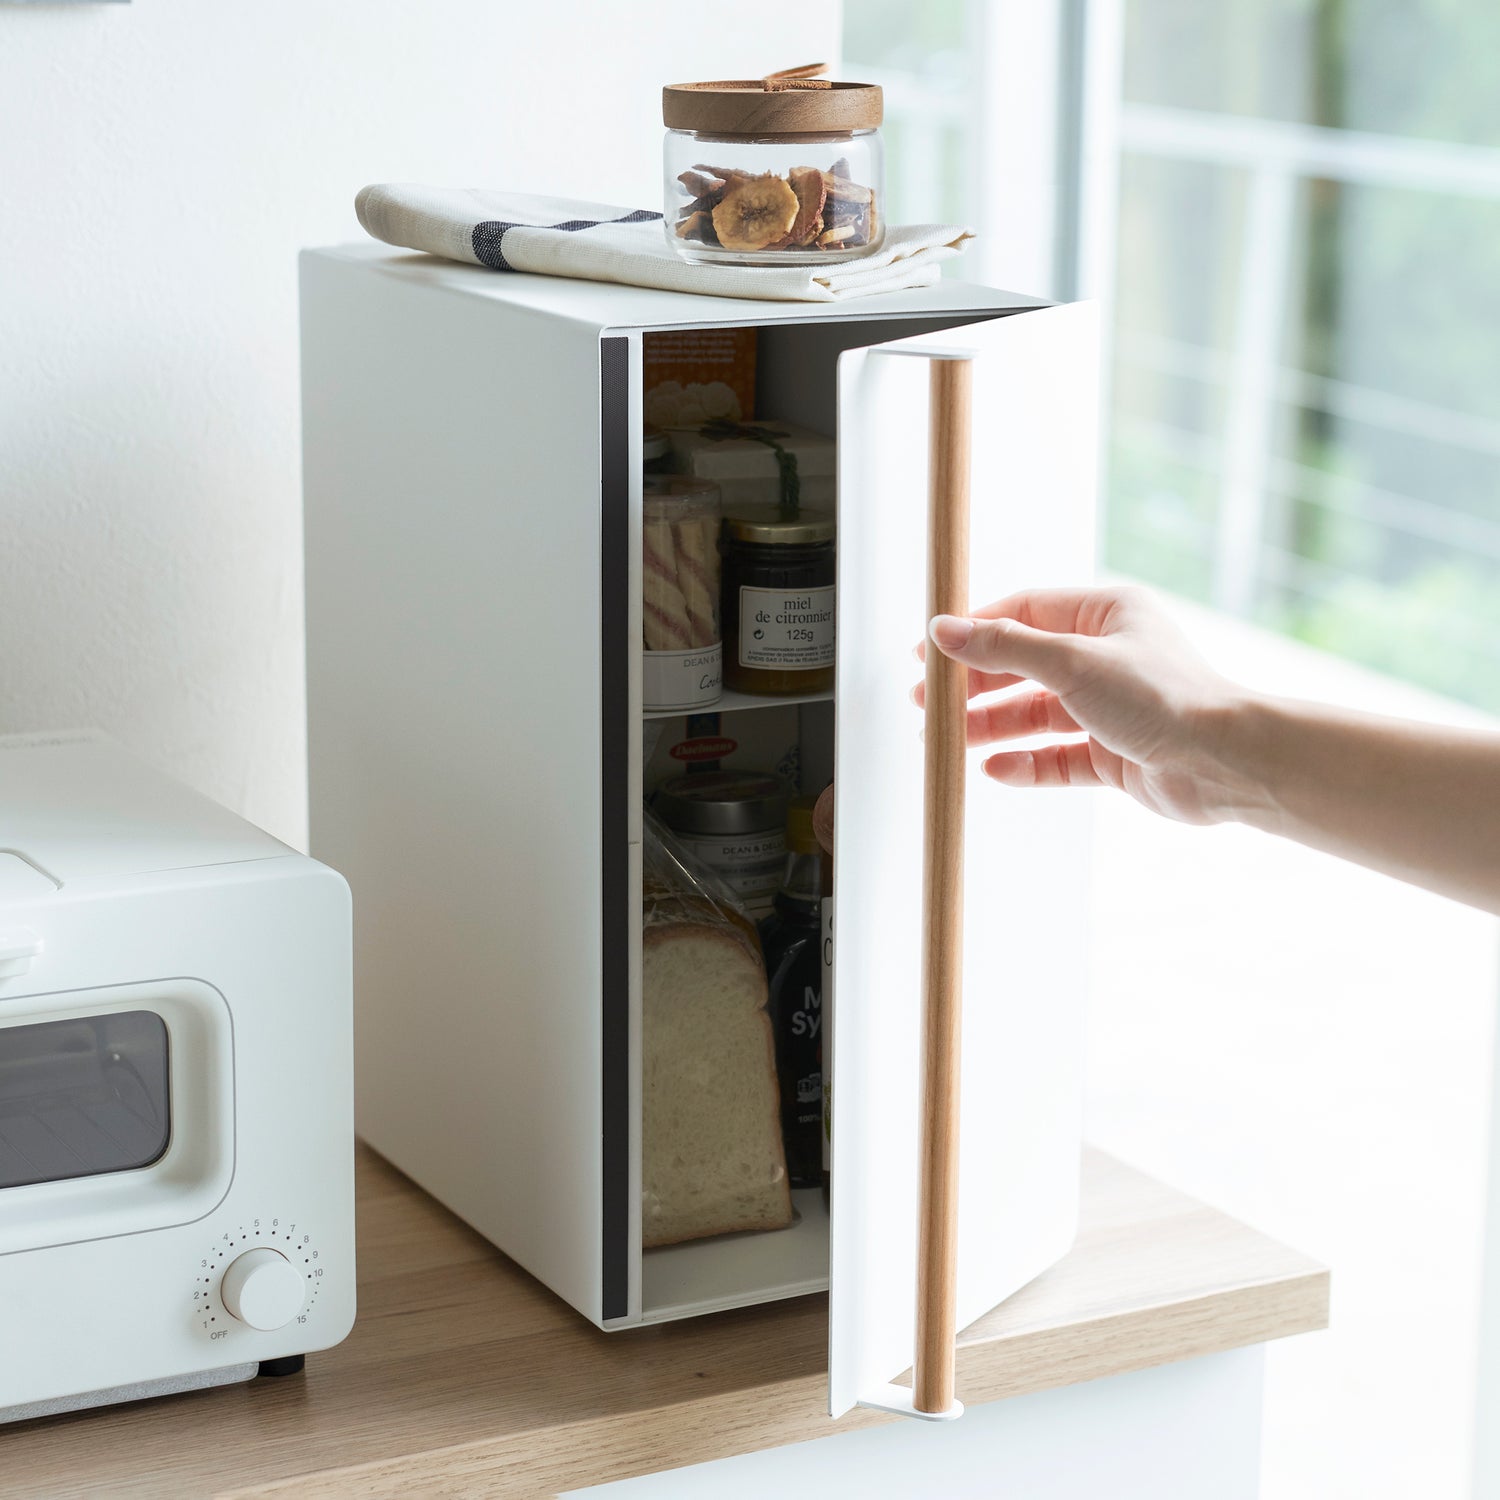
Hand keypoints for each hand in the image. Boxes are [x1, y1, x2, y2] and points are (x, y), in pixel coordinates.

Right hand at [916, 585, 1248, 824]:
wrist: (1225, 763)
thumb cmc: (1164, 698)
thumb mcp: (1071, 661)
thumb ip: (1004, 647)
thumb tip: (945, 630)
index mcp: (1105, 616)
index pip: (1024, 613)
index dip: (974, 631)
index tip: (931, 651)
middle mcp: (1107, 658)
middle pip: (1023, 667)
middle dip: (975, 685)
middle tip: (929, 703)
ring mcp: (1110, 709)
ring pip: (1035, 715)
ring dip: (992, 727)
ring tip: (949, 740)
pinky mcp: (1114, 755)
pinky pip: (1056, 758)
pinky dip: (1025, 763)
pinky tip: (994, 768)